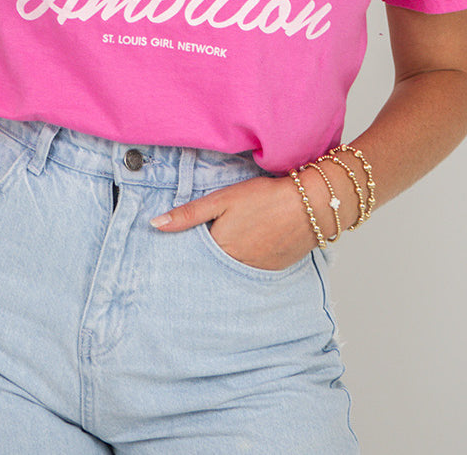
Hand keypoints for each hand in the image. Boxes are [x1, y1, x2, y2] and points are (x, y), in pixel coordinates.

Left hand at [151, 174, 318, 270]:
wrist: (311, 205)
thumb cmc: (266, 197)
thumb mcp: (223, 199)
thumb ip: (189, 214)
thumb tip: (155, 225)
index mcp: (219, 248)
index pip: (193, 256)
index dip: (186, 249)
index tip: (176, 249)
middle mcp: (235, 266)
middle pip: (211, 265)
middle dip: (203, 259)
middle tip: (203, 246)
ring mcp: (255, 270)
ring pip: (230, 269)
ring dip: (224, 262)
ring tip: (227, 245)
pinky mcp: (272, 269)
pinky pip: (250, 270)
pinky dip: (244, 262)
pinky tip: (248, 247)